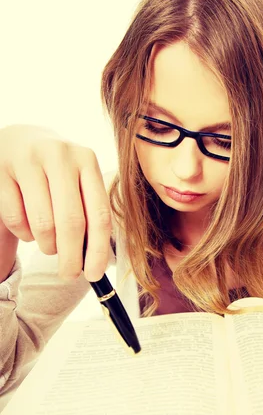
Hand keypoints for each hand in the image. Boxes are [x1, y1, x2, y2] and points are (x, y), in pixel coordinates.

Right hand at [0, 125, 111, 281]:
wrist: (17, 140)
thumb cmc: (54, 172)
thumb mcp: (77, 181)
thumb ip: (89, 212)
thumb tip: (96, 260)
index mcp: (86, 160)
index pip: (99, 214)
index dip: (98, 249)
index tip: (94, 274)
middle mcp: (59, 155)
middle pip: (71, 222)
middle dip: (71, 257)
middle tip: (68, 274)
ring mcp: (27, 160)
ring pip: (42, 224)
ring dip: (46, 245)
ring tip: (48, 244)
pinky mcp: (0, 170)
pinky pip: (15, 219)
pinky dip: (23, 234)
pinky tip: (27, 228)